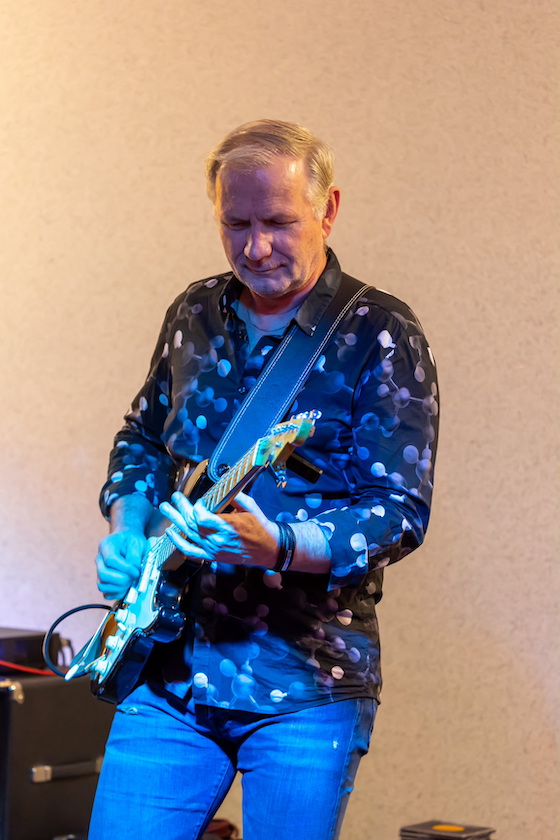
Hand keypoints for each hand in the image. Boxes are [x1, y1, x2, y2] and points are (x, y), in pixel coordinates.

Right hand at [95, 529, 146, 599]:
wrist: (126, 539)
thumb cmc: (131, 540)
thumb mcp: (137, 543)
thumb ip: (135, 556)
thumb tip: (134, 572)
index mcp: (106, 546)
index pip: (111, 560)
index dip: (125, 568)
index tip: (136, 571)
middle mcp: (99, 559)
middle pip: (103, 574)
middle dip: (122, 579)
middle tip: (134, 577)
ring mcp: (99, 570)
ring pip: (102, 585)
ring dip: (119, 588)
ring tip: (130, 582)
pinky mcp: (103, 580)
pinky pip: (105, 593)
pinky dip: (116, 593)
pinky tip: (126, 588)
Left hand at [159, 491, 278, 568]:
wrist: (268, 549)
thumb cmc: (260, 526)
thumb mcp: (250, 507)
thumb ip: (234, 496)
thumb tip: (221, 485)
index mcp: (227, 527)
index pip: (202, 517)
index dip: (196, 507)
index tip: (199, 500)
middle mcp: (217, 540)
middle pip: (192, 523)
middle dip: (181, 508)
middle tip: (175, 497)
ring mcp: (213, 550)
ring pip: (188, 534)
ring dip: (175, 520)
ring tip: (165, 508)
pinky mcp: (211, 556)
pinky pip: (190, 551)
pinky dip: (177, 542)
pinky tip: (169, 532)